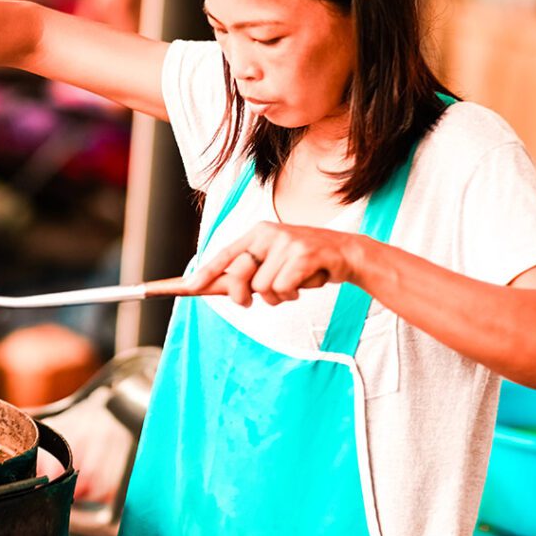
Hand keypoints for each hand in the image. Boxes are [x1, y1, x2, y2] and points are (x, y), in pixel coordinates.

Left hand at [186, 222, 366, 305]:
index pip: (226, 254)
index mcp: (258, 232)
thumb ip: (251, 273)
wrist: (347, 254)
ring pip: (263, 287)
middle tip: (247, 303)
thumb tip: (225, 290)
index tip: (189, 287)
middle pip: (240, 275)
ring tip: (293, 285)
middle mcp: (269, 233)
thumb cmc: (305, 262)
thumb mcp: (275, 261)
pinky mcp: (303, 254)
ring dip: (277, 296)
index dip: (207, 272)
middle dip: (241, 297)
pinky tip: (306, 283)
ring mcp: (287, 242)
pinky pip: (283, 287)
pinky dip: (293, 293)